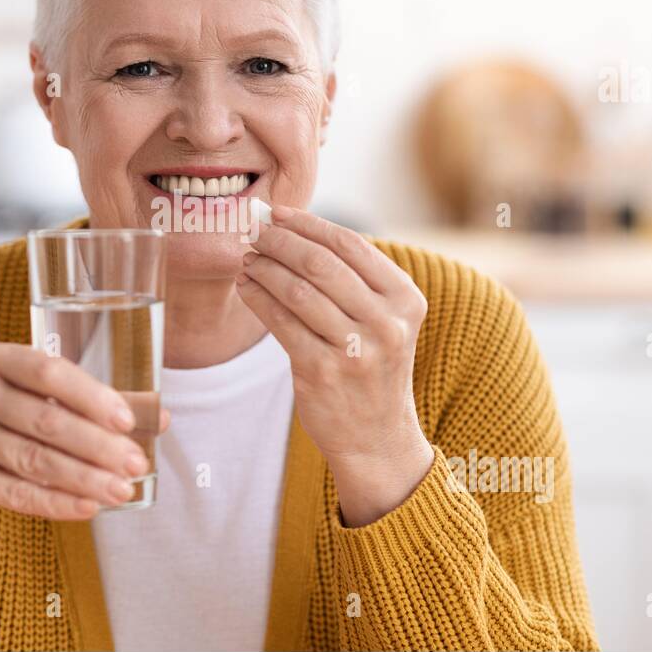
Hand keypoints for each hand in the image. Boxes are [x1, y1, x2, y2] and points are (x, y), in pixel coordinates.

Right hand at [0, 343, 167, 574]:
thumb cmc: (2, 418)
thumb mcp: (33, 398)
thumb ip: (92, 404)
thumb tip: (160, 418)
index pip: (48, 371)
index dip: (91, 396)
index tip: (128, 422)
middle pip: (45, 421)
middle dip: (98, 446)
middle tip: (136, 465)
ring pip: (33, 460)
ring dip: (85, 479)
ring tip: (122, 491)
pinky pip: (13, 493)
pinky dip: (55, 503)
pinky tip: (88, 508)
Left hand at [234, 206, 433, 520]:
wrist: (377, 438)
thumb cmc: (371, 368)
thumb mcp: (384, 320)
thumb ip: (355, 279)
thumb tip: (295, 228)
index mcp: (406, 300)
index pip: (351, 245)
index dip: (309, 223)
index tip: (278, 213)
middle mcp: (386, 323)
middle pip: (320, 263)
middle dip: (280, 241)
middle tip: (254, 231)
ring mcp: (355, 349)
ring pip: (297, 290)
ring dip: (264, 267)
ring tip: (247, 258)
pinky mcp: (322, 372)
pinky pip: (280, 322)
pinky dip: (258, 298)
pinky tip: (246, 287)